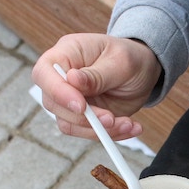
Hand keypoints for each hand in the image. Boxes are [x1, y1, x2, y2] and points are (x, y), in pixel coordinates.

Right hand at [31, 33, 162, 140]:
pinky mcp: (83, 117)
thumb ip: (97, 74)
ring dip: (99, 130)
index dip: (57, 92)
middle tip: (111, 119)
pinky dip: (110, 134)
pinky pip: (87, 132)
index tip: (81, 106)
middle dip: (84, 118)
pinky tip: (130, 127)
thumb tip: (72, 79)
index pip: (44, 73)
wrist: (144, 71)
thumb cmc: (131, 58)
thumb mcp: (121, 62)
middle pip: (53, 104)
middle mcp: (63, 78)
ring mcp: (71, 99)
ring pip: (69, 124)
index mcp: (66, 53)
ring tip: (128, 124)